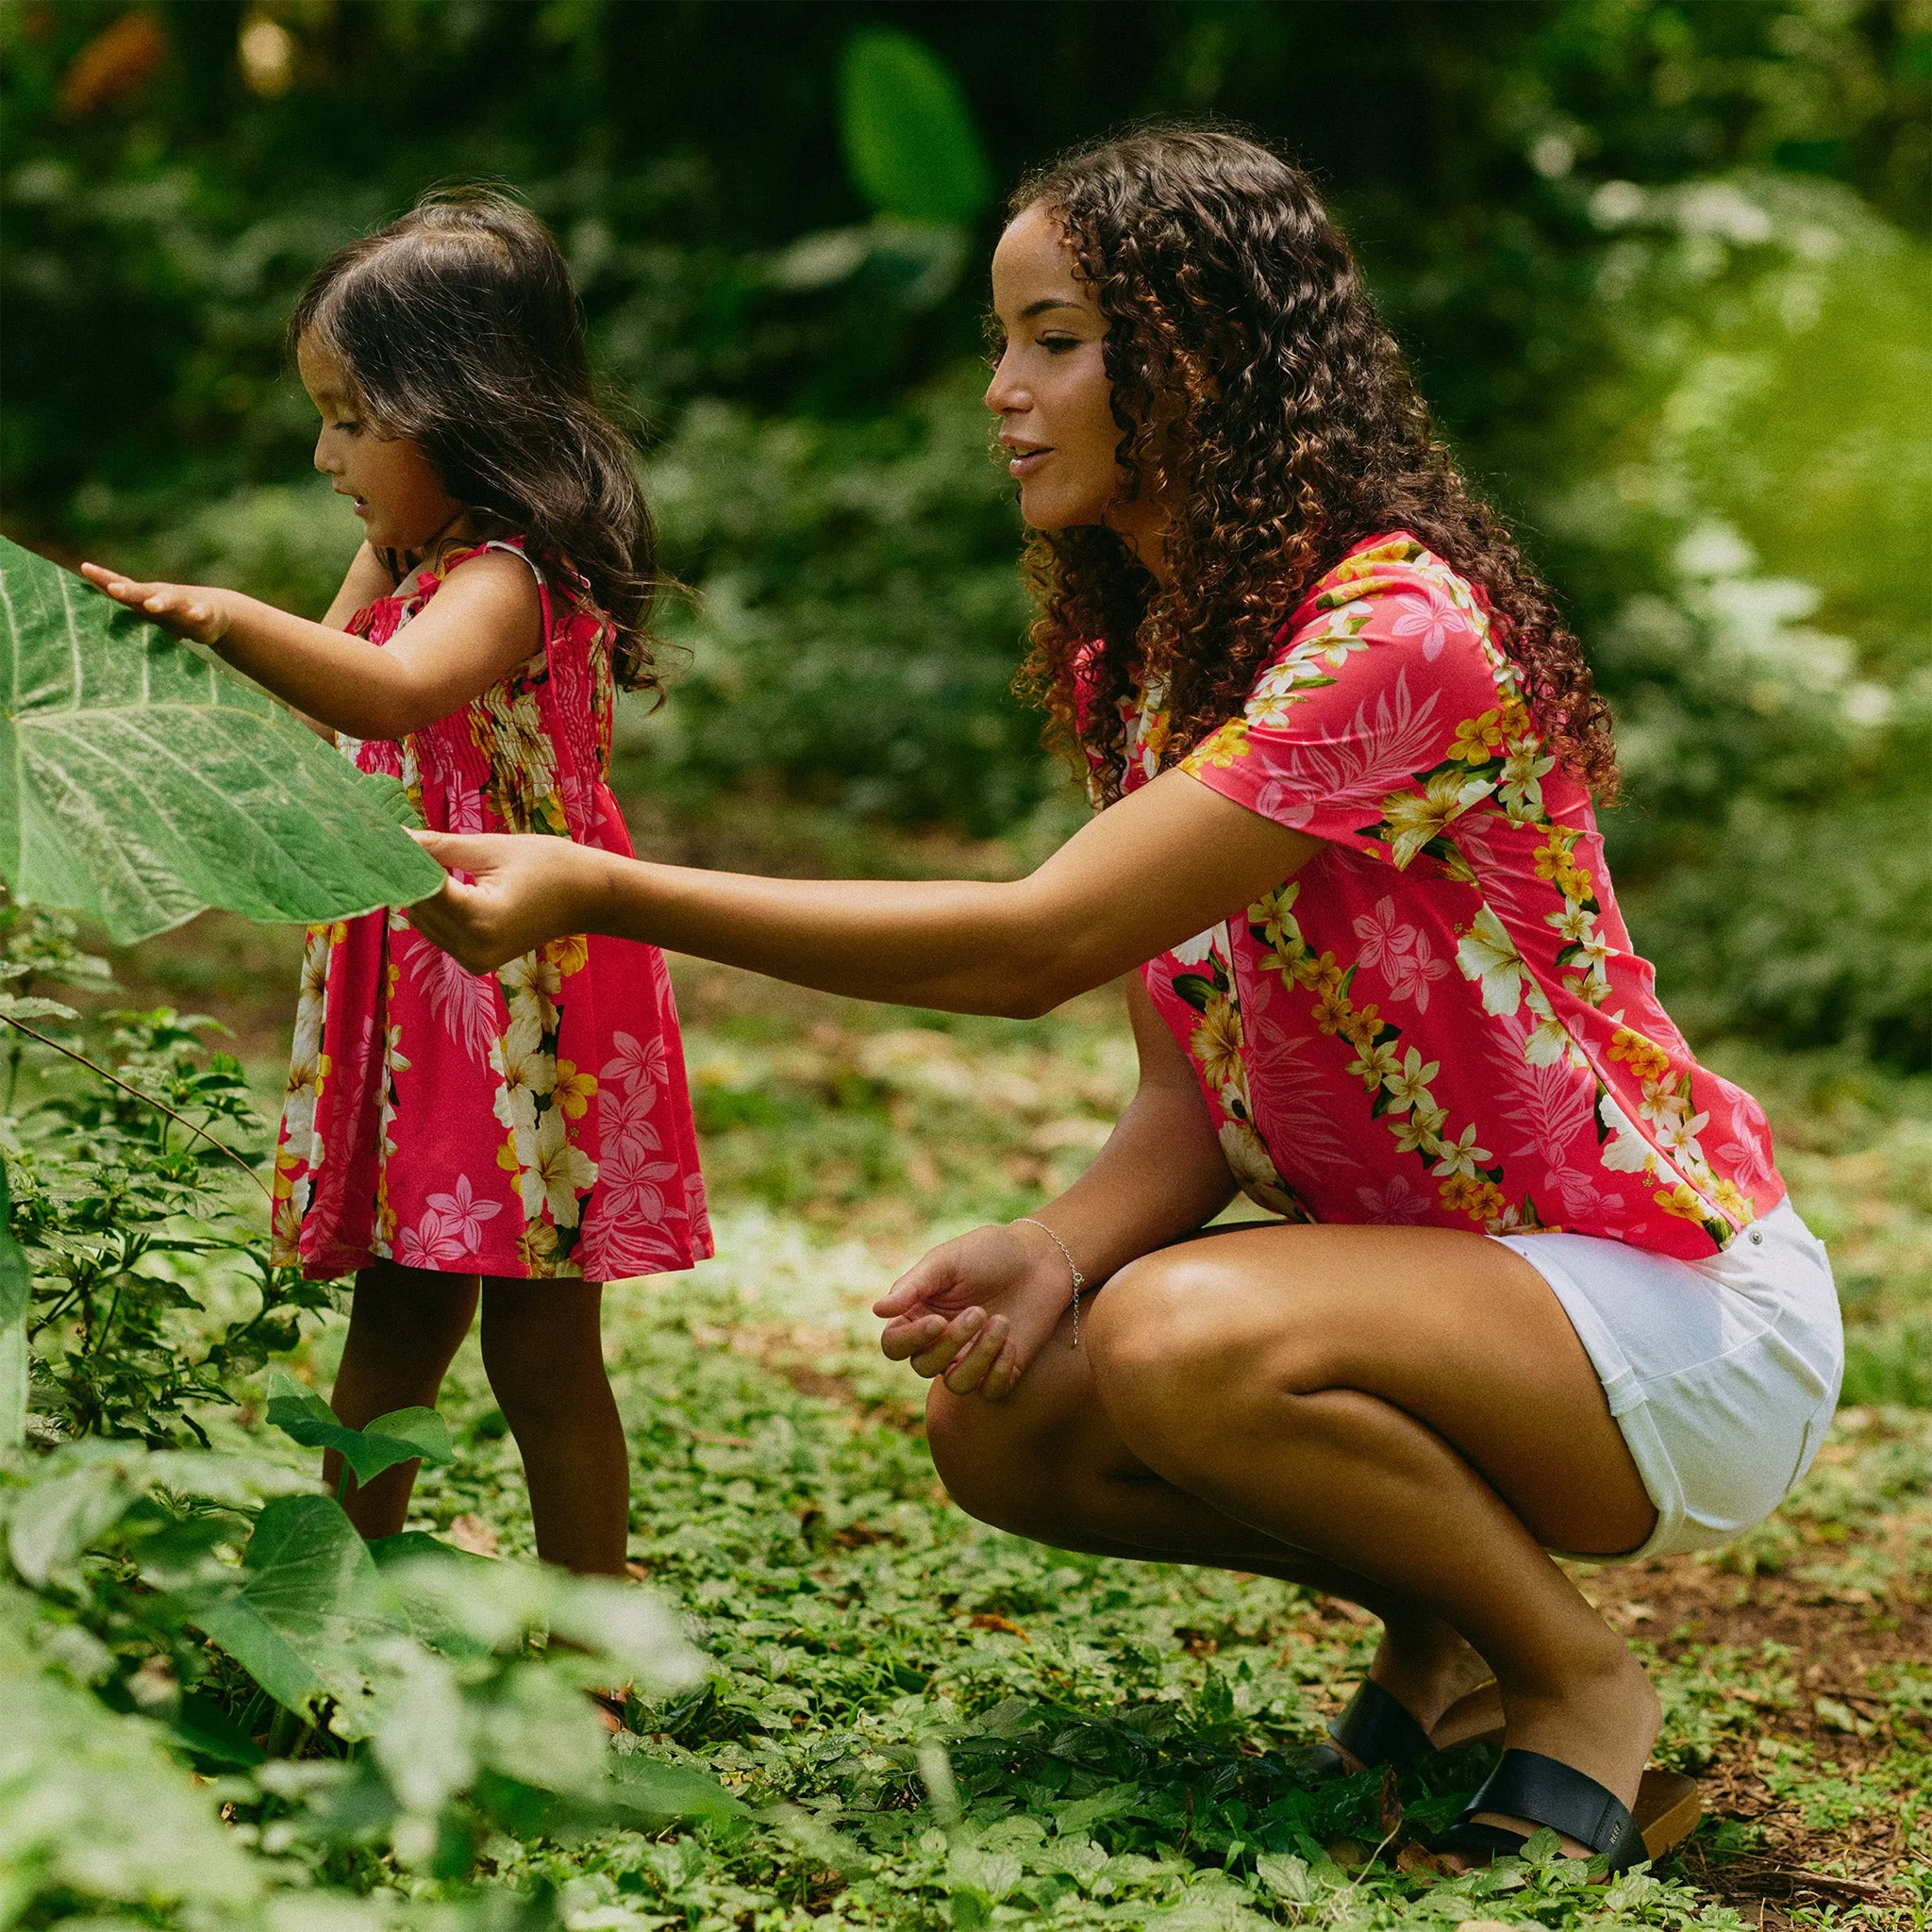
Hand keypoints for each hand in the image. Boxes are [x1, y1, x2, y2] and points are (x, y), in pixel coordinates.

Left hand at [80, 562, 233, 645]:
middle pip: (142, 591)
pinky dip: (197, 614)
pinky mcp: (203, 613)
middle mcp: (161, 595)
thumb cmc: (170, 615)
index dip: (104, 577)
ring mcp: (183, 602)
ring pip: (170, 600)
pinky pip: (200, 613)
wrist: (212, 611)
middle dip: (128, 590)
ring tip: (152, 605)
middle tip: (114, 589)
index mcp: (144, 596)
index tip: (86, 567)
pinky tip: (195, 615)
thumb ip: (122, 617)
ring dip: (160, 601)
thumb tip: (85, 627)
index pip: (121, 585)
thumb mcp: (145, 615)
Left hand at [405, 829, 603, 972]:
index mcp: (481, 918)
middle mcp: (474, 948)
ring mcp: (475, 960)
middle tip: (401, 841)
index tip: (384, 837)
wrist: (589, 898)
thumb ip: (438, 847)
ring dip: (419, 893)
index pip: (422, 889)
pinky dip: (435, 908)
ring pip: (423, 922)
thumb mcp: (491, 848)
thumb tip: (394, 837)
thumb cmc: (549, 865)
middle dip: (409, 876)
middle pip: (418, 908)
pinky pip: (439, 932)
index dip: (402, 862)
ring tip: (425, 859)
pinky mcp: (476, 963)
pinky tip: (442, 883)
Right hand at [873, 1221, 1079, 1398]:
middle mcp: (940, 1341)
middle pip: (923, 1366)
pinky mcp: (1001, 1368)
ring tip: (1001, 1322)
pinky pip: (990, 1391)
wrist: (1041, 1258)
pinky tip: (1012, 1343)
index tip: (938, 1322)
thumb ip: (913, 1286)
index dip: (910, 1340)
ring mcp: (970, 1357)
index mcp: (919, 1314)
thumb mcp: (948, 1261)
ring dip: (979, 1357)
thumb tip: (877, 1310)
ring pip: (956, 1384)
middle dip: (951, 1343)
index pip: (894, 1344)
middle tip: (979, 1312)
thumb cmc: (989, 1253)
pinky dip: (999, 1371)